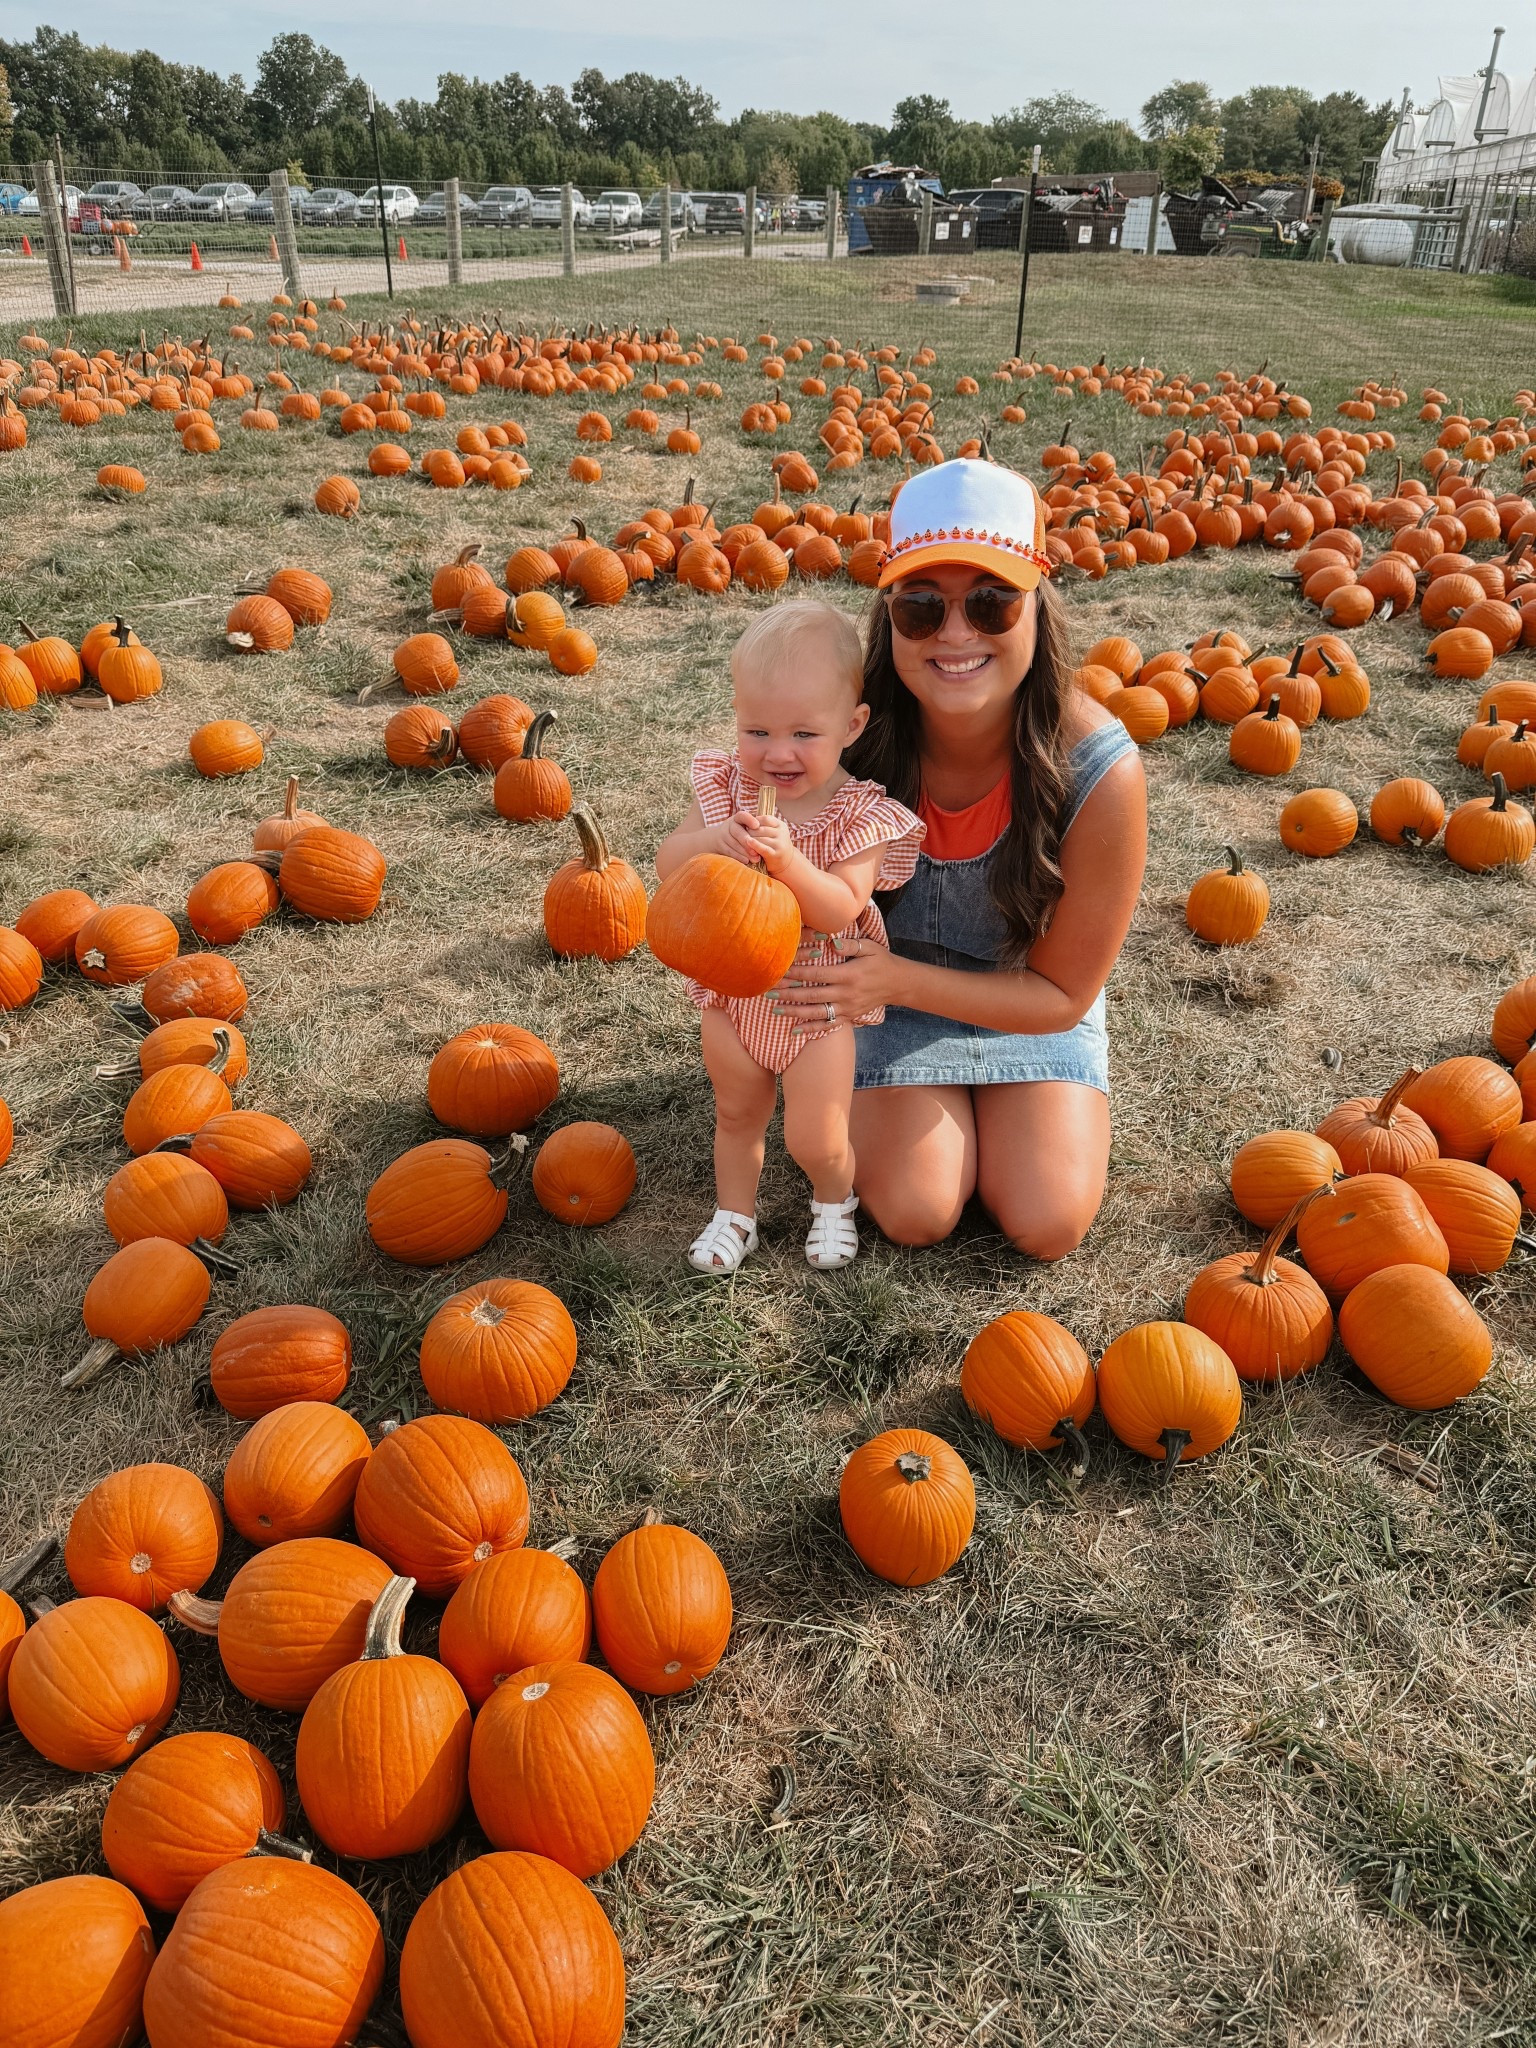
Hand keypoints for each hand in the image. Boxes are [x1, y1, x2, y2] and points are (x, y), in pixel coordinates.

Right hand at [714, 814, 761, 863]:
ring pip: (733, 843)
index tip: (757, 825)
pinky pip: (729, 852)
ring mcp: (723, 835)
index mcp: (737, 818)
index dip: (749, 820)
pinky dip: (738, 857)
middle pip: (737, 831)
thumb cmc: (741, 832)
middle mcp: (729, 825)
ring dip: (745, 852)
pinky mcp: (720, 846)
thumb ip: (756, 826)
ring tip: (755, 858)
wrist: (719, 838)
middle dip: (747, 841)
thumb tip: (771, 829)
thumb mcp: (746, 826)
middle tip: (757, 850)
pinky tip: (747, 861)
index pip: (742, 816)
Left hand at [736, 809, 793, 874]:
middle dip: (750, 831)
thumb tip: (749, 817)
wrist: (786, 861)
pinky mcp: (775, 854)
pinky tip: (749, 842)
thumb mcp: (773, 832)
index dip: (755, 821)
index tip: (748, 825)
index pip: (765, 819)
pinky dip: (755, 845)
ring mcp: (780, 844)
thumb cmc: (774, 844)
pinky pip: (763, 848)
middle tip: (743, 834)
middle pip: (760, 829)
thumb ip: (764, 825)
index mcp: (781, 825)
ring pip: (759, 838)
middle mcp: (782, 833)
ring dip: (750, 839)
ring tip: (744, 841)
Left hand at [769, 937, 901, 1030]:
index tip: (780, 971)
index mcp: (848, 974)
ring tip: (775, 1010)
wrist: (899, 984)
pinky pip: (827, 1025)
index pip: (817, 974)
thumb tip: (831, 942)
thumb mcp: (870, 947)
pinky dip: (811, 1029)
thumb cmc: (881, 961)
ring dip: (794, 1012)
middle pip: (812, 994)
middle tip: (769, 992)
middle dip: (789, 993)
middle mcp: (846, 993)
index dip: (797, 972)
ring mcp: (847, 1007)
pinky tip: (794, 1030)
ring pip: (816, 1012)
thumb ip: (849, 945)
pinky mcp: (849, 1016)